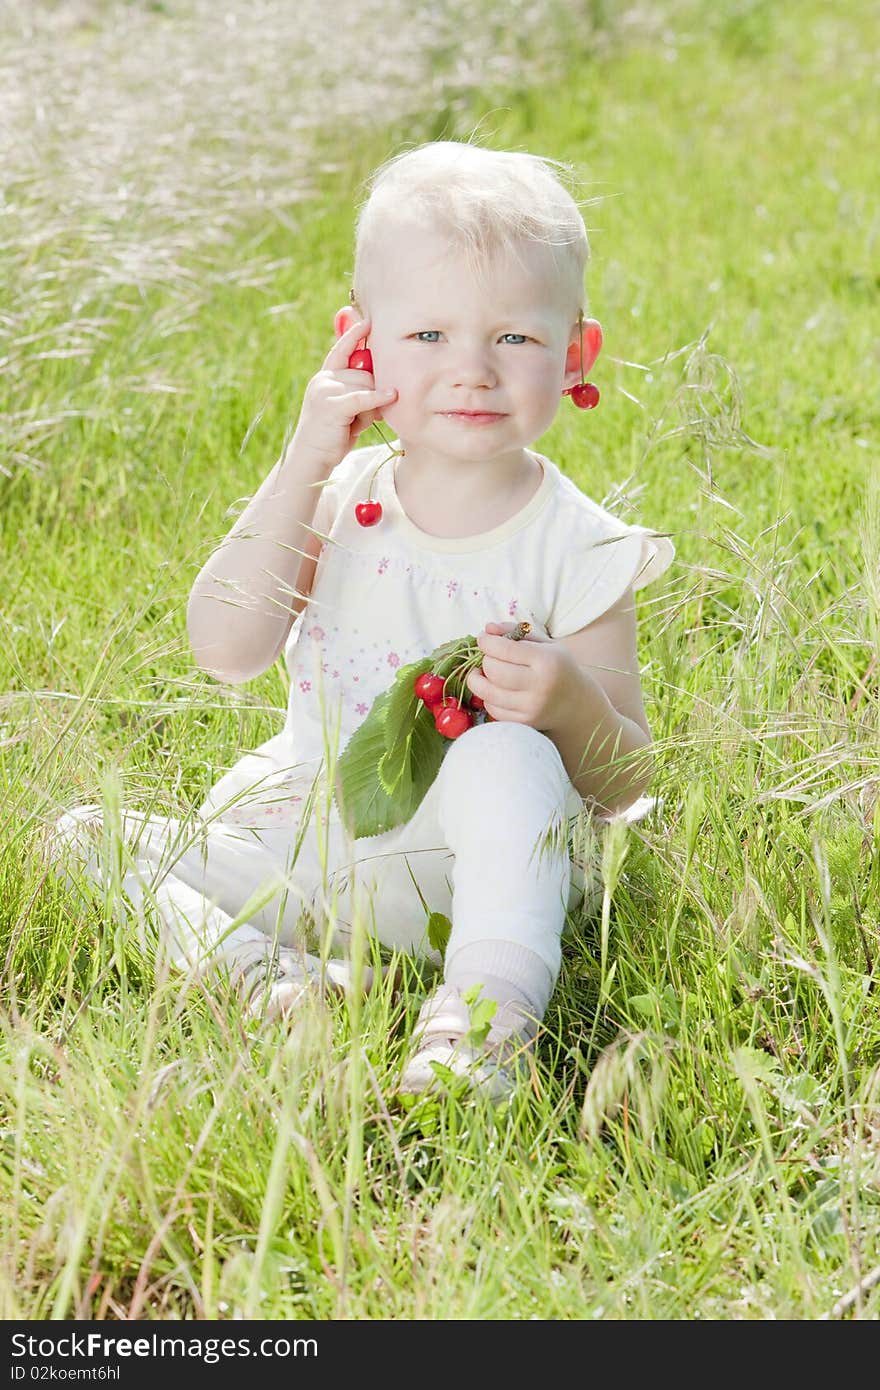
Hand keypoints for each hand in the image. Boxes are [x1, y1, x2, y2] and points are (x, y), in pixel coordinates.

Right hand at [290, 317, 396, 471]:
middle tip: (365, 417)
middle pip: (363, 373)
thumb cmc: (333, 436)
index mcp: (325, 377)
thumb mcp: (347, 410)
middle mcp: (323, 379)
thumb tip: (386, 386)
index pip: (341, 350)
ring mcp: (325, 390)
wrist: (311, 458)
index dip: (354, 334)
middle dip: (372, 393)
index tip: (367, 321)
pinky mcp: (332, 404)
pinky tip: (391, 397)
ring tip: (360, 423)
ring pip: (365, 385)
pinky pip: (363, 396)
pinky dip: (378, 398)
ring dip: (372, 406)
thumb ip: (360, 393)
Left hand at [465, 621, 580, 731]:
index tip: (484, 639)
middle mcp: (539, 686)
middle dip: (485, 660)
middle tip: (489, 656)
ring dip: (478, 680)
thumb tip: (487, 629)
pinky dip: (488, 697)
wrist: (578, 703)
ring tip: (483, 672)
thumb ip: (516, 632)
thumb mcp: (545, 644)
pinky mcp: (524, 722)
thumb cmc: (559, 668)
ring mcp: (531, 707)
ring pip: (488, 692)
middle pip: (493, 670)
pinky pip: (493, 709)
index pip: (504, 649)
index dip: (487, 642)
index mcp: (547, 660)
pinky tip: (495, 689)